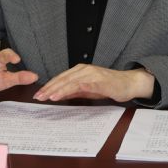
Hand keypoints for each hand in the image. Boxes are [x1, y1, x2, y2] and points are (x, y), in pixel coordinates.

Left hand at [33, 64, 153, 102]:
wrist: (128, 83)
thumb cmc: (109, 86)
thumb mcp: (88, 89)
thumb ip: (74, 91)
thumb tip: (59, 95)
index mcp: (80, 71)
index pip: (61, 78)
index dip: (49, 86)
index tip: (39, 94)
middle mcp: (85, 70)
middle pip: (63, 79)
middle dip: (50, 88)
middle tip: (38, 96)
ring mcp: (93, 75)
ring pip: (72, 82)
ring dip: (60, 89)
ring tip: (49, 96)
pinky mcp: (101, 81)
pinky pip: (87, 84)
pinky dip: (76, 88)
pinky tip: (67, 92)